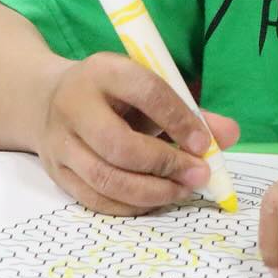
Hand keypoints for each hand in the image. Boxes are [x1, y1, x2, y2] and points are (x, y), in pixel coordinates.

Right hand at [38, 53, 240, 215]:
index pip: (145, 92)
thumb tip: (229, 136)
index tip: (205, 145)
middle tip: (198, 175)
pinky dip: (130, 206)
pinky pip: (95, 199)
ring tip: (182, 189)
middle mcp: (74, 105)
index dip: (179, 120)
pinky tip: (156, 200)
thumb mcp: (147, 87)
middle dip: (165, 164)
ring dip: (151, 191)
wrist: (47, 98)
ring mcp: (60, 143)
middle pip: (119, 145)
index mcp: (104, 72)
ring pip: (106, 178)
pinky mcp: (56, 172)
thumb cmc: (113, 94)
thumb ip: (188, 110)